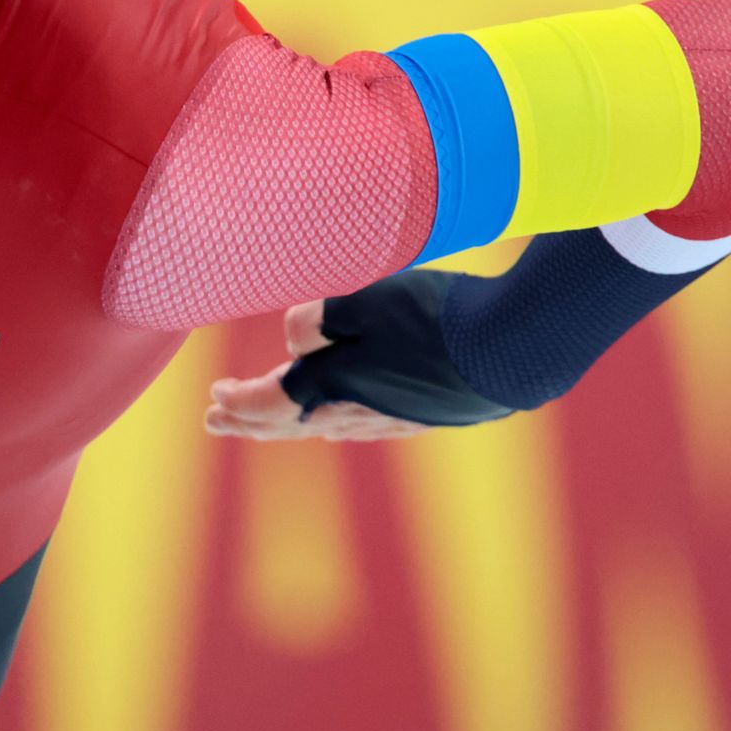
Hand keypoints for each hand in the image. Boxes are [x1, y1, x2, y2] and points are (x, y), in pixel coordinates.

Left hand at [203, 299, 429, 441]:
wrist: (517, 349)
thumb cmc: (436, 320)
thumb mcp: (363, 302)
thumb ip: (315, 321)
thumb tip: (292, 342)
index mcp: (332, 387)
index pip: (269, 401)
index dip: (238, 401)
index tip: (212, 397)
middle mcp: (357, 413)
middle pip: (289, 423)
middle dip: (248, 422)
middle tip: (215, 423)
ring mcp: (391, 419)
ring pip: (324, 427)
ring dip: (285, 425)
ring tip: (264, 425)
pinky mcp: (421, 415)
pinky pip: (358, 428)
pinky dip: (330, 424)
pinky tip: (333, 425)